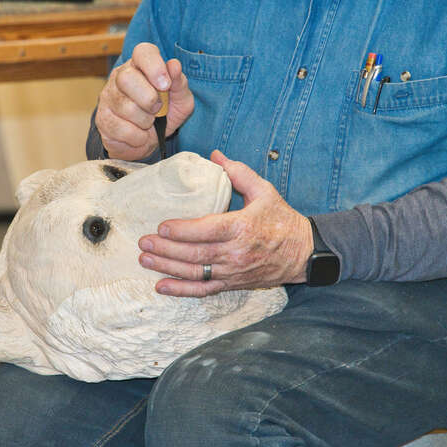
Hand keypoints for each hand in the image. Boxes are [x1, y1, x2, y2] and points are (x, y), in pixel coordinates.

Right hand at [96, 42, 194, 160]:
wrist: (148, 141)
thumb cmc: (164, 114)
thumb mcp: (180, 100)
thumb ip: (179, 83)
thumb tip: (174, 65)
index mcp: (141, 65)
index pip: (143, 52)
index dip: (154, 66)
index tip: (165, 85)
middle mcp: (120, 76)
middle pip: (127, 78)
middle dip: (149, 98)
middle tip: (157, 109)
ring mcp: (108, 97)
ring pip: (126, 107)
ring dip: (145, 121)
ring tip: (149, 123)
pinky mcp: (102, 119)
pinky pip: (121, 129)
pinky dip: (137, 137)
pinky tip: (139, 135)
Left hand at [138, 150, 313, 296]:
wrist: (303, 253)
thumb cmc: (282, 220)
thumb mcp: (264, 191)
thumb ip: (238, 173)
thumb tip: (215, 155)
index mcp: (243, 227)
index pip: (207, 230)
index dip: (183, 230)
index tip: (161, 227)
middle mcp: (236, 253)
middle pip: (195, 254)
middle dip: (166, 249)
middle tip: (143, 243)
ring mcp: (233, 272)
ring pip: (195, 273)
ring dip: (167, 268)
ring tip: (145, 259)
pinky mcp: (232, 284)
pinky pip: (204, 290)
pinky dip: (181, 290)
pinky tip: (162, 286)